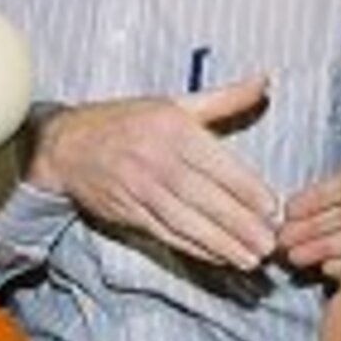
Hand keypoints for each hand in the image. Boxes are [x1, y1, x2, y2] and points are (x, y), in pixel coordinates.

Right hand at [27, 78, 279, 269]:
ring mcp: (140, 191)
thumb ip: (224, 98)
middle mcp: (157, 161)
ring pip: (186, 221)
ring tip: (251, 259)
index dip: (247, 189)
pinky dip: (194, 248)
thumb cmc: (126, 120)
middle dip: (239, 224)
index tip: (274, 208)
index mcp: (173, 129)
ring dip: (221, 244)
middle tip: (270, 244)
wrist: (67, 145)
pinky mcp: (129, 214)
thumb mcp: (174, 103)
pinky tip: (219, 258)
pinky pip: (167, 234)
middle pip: (204, 198)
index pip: (217, 164)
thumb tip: (265, 81)